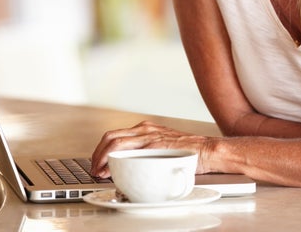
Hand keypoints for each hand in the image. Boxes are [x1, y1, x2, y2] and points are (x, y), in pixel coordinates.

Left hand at [90, 120, 213, 177]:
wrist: (207, 150)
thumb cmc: (188, 153)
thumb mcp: (164, 148)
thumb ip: (148, 153)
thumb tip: (131, 167)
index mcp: (146, 129)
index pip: (115, 135)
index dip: (101, 149)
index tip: (97, 163)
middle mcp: (145, 129)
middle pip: (110, 137)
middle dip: (96, 153)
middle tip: (93, 168)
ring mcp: (149, 136)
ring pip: (115, 142)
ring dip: (101, 157)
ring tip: (98, 171)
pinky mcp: (154, 145)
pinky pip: (128, 150)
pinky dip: (115, 160)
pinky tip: (111, 170)